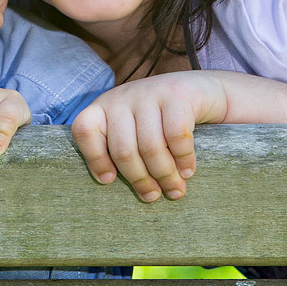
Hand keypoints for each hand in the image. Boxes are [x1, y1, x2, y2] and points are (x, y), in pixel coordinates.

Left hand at [70, 72, 227, 202]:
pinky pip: (176, 136)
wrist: (201, 89)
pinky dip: (182, 159)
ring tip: (174, 190)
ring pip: (150, 146)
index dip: (94, 159)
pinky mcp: (178, 94)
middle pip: (123, 149)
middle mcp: (123, 97)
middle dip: (139, 179)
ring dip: (164, 174)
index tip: (109, 180)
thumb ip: (124, 149)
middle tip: (153, 196)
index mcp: (105, 106)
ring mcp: (150, 93)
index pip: (85, 130)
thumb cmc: (163, 119)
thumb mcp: (135, 128)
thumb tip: (120, 189)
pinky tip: (187, 171)